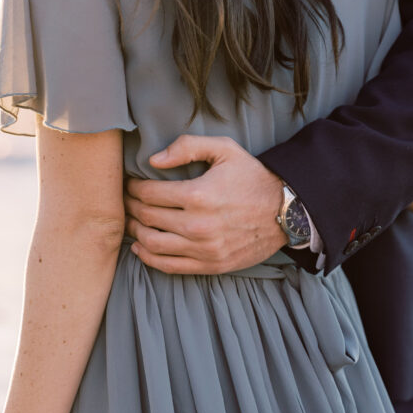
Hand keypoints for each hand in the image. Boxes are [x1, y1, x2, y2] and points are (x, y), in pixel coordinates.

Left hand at [124, 135, 288, 273]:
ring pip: (153, 244)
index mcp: (198, 195)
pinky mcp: (210, 265)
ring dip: (136, 232)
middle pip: (147, 218)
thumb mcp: (225, 149)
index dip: (133, 188)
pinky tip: (141, 247)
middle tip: (127, 201)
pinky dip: (149, 258)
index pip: (149, 194)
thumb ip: (188, 147)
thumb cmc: (252, 177)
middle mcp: (198, 225)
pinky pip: (169, 266)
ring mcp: (203, 249)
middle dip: (131, 207)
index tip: (130, 184)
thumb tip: (154, 160)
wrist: (285, 211)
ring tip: (133, 222)